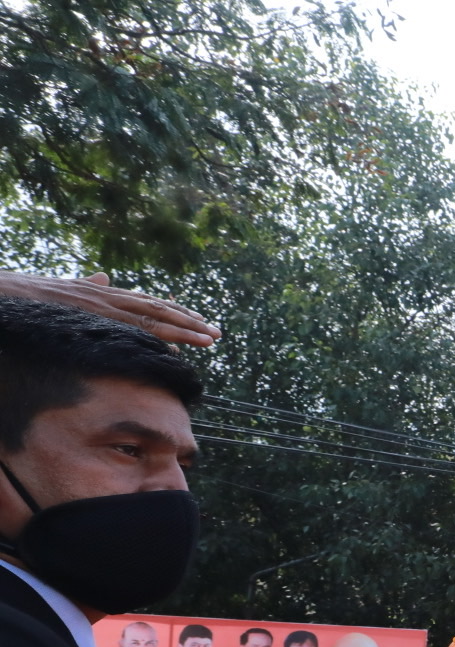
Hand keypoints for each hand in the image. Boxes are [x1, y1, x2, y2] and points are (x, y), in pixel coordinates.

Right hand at [0, 271, 219, 345]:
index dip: (178, 312)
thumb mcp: (67, 288)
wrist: (3, 290)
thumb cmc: (31, 294)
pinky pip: (125, 328)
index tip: (202, 322)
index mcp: (105, 291)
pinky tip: (171, 348)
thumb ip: (89, 284)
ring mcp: (99, 304)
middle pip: (157, 308)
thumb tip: (105, 275)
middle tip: (217, 333)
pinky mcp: (88, 315)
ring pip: (149, 317)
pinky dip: (150, 337)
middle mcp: (106, 295)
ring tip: (207, 338)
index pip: (149, 302)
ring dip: (182, 329)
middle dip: (190, 321)